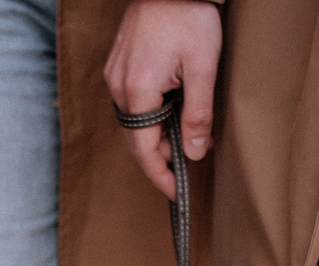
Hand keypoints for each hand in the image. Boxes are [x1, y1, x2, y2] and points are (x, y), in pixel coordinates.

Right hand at [106, 0, 222, 198]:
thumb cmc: (188, 15)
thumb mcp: (204, 66)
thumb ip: (198, 113)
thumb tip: (193, 153)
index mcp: (139, 90)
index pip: (144, 150)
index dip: (161, 176)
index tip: (177, 193)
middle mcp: (119, 85)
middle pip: (136, 138)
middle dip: (160, 158)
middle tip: (187, 166)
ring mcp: (115, 74)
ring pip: (133, 121)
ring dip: (156, 135)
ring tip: (184, 137)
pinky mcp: (118, 64)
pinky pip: (130, 102)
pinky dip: (149, 115)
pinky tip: (170, 111)